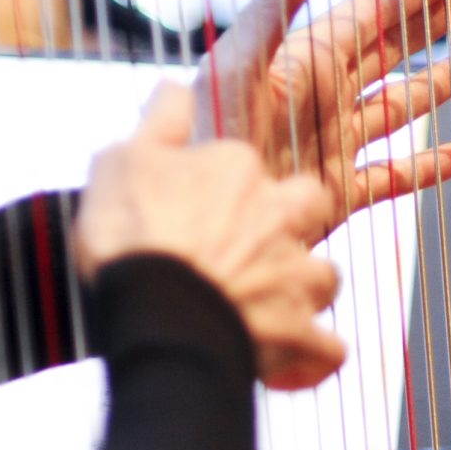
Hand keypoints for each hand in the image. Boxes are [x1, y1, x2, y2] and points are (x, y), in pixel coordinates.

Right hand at [73, 83, 346, 390]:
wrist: (157, 313)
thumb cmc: (134, 234)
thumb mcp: (124, 158)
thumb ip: (158, 119)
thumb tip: (173, 86)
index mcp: (239, 169)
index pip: (244, 165)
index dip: (221, 186)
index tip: (193, 206)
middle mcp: (278, 216)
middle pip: (311, 208)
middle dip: (293, 224)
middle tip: (253, 245)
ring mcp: (294, 277)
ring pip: (325, 277)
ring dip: (304, 291)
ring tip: (271, 306)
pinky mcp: (298, 334)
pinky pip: (326, 351)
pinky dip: (312, 358)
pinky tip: (290, 363)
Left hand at [189, 0, 450, 243]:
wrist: (205, 214)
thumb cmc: (213, 132)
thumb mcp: (242, 57)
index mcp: (307, 60)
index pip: (369, 12)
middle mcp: (325, 97)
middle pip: (391, 47)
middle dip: (435, 17)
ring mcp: (335, 143)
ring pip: (401, 105)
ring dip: (441, 81)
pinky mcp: (338, 192)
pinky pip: (391, 176)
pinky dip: (425, 168)